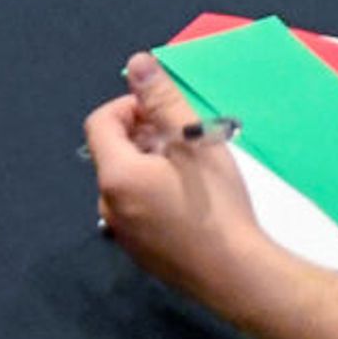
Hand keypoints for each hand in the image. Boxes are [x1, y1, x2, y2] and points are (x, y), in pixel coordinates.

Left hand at [87, 54, 283, 313]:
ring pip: (125, 180)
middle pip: (113, 152)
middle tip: (185, 139)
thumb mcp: (194, 141)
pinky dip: (153, 192)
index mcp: (116, 176)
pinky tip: (189, 202)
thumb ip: (161, 100)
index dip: (129, 107)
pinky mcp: (139, 253)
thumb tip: (136, 63)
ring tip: (191, 169)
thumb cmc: (216, 204)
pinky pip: (135, 208)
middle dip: (143, 135)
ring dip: (149, 164)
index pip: (100, 122)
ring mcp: (122, 234)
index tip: (164, 113)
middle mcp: (108, 206)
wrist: (237, 275)